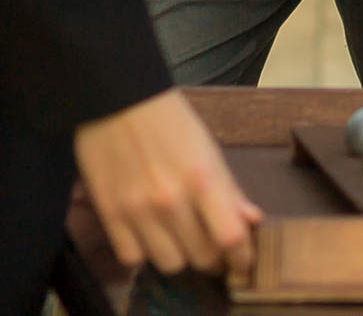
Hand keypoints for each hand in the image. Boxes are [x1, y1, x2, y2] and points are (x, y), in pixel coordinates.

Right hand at [74, 88, 262, 277]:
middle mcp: (170, 199)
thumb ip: (229, 189)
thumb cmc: (168, 120)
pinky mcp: (109, 214)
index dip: (242, 256)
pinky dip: (144, 251)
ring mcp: (137, 210)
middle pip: (202, 257)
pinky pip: (133, 258)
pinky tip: (149, 232)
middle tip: (210, 243)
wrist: (117, 98)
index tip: (243, 261)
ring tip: (178, 235)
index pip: (231, 237)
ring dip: (179, 254)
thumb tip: (252, 220)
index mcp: (201, 178)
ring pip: (169, 264)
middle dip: (213, 255)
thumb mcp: (208, 148)